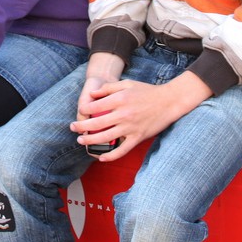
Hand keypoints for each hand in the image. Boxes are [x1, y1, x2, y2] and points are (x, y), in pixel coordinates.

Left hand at [71, 71, 211, 161]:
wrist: (169, 101)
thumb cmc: (147, 91)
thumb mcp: (127, 84)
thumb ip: (109, 88)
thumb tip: (92, 94)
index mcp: (120, 99)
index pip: (96, 106)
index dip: (84, 109)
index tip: (80, 111)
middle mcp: (123, 114)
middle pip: (97, 123)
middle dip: (81, 126)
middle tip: (72, 127)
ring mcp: (130, 127)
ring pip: (106, 137)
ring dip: (90, 140)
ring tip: (80, 140)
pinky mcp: (138, 137)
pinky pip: (122, 150)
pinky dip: (111, 156)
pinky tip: (101, 158)